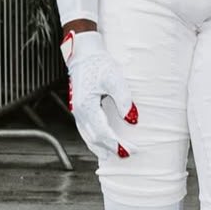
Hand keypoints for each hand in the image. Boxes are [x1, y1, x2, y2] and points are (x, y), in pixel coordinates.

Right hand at [62, 30, 137, 160]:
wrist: (84, 54)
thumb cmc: (99, 64)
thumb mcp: (114, 79)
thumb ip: (124, 99)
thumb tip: (132, 119)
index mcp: (86, 107)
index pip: (103, 133)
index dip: (118, 144)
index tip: (132, 150)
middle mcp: (79, 113)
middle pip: (95, 138)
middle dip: (112, 148)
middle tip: (129, 154)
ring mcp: (77, 112)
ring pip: (88, 137)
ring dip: (101, 147)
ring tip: (115, 155)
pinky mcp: (80, 109)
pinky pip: (86, 130)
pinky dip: (94, 140)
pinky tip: (102, 143)